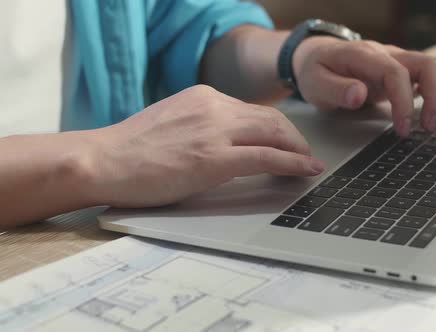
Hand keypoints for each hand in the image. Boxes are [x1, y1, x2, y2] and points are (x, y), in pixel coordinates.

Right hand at [85, 85, 323, 206]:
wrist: (103, 160)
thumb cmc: (131, 149)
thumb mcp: (174, 122)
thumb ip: (203, 124)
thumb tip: (228, 139)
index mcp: (204, 97)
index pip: (254, 109)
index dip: (277, 127)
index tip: (288, 138)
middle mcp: (214, 107)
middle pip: (272, 118)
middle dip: (294, 137)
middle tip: (305, 153)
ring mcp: (215, 132)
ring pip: (275, 134)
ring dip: (298, 149)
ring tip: (309, 162)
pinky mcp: (214, 159)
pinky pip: (267, 157)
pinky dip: (293, 163)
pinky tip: (306, 169)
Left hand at [292, 37, 435, 135]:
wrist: (318, 57)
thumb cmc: (317, 71)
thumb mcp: (316, 83)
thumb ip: (336, 89)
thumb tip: (359, 95)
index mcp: (365, 56)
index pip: (395, 72)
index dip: (403, 101)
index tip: (404, 129)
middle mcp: (388, 54)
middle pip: (427, 64)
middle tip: (432, 126)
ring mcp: (399, 61)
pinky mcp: (405, 72)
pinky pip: (434, 77)